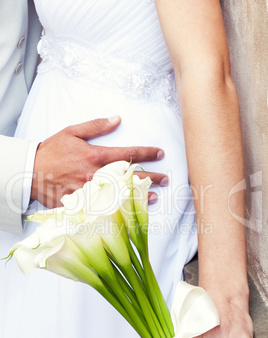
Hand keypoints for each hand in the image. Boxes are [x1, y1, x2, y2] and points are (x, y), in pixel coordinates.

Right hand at [31, 116, 167, 207]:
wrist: (32, 172)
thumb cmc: (52, 151)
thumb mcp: (72, 132)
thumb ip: (96, 126)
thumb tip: (117, 119)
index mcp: (96, 156)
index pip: (129, 153)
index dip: (147, 153)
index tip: (160, 153)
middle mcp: (97, 175)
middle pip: (131, 176)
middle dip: (151, 177)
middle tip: (166, 179)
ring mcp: (92, 192)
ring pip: (123, 194)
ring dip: (141, 195)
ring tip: (155, 195)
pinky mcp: (85, 203)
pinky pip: (107, 207)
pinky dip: (122, 208)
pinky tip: (132, 209)